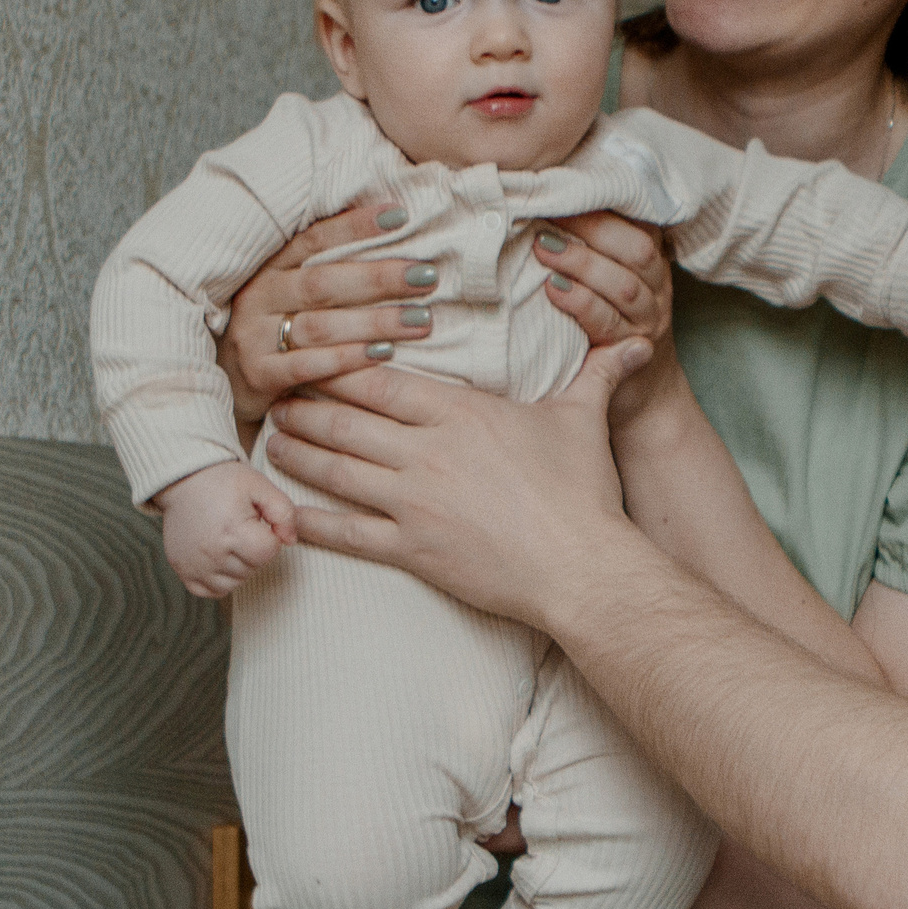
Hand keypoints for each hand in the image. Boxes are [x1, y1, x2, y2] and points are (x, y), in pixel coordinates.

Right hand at [153, 461, 298, 597]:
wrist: (183, 481)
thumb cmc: (223, 482)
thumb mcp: (260, 486)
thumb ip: (284, 513)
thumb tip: (290, 540)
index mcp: (232, 530)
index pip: (268, 552)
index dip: (269, 537)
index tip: (257, 522)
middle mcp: (212, 552)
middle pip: (253, 568)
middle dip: (254, 550)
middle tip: (241, 528)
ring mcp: (196, 565)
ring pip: (236, 583)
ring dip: (240, 566)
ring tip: (230, 541)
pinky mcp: (184, 572)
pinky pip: (212, 591)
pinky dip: (220, 579)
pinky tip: (219, 557)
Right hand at [216, 200, 438, 426]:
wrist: (225, 386)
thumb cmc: (275, 331)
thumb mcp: (290, 294)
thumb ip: (329, 269)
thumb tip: (391, 231)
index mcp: (269, 268)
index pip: (314, 239)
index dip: (355, 226)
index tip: (400, 215)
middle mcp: (258, 297)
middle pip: (323, 283)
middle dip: (378, 278)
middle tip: (426, 275)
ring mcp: (253, 337)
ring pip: (320, 326)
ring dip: (374, 322)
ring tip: (421, 320)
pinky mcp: (257, 377)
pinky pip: (306, 367)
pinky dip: (346, 360)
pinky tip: (383, 355)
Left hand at [266, 340, 654, 630]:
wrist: (582, 566)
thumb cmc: (583, 492)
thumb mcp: (584, 419)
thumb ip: (598, 373)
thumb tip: (633, 342)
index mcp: (459, 413)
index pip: (379, 380)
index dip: (338, 367)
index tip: (314, 359)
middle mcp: (426, 452)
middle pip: (344, 421)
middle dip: (305, 407)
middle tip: (277, 399)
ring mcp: (413, 503)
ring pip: (335, 471)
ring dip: (297, 455)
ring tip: (274, 442)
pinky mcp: (411, 550)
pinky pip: (345, 534)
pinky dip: (309, 522)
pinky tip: (284, 513)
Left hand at [532, 211, 681, 427]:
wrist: (640, 392)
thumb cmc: (611, 324)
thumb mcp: (610, 280)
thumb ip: (593, 247)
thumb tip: (544, 204)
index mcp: (651, 263)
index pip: (640, 223)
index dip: (606, 204)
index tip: (566, 188)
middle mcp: (656, 288)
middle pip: (636, 250)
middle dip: (592, 229)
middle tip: (547, 215)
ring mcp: (646, 320)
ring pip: (622, 285)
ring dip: (581, 264)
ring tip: (543, 250)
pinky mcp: (629, 351)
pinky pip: (607, 322)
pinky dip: (580, 303)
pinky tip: (553, 291)